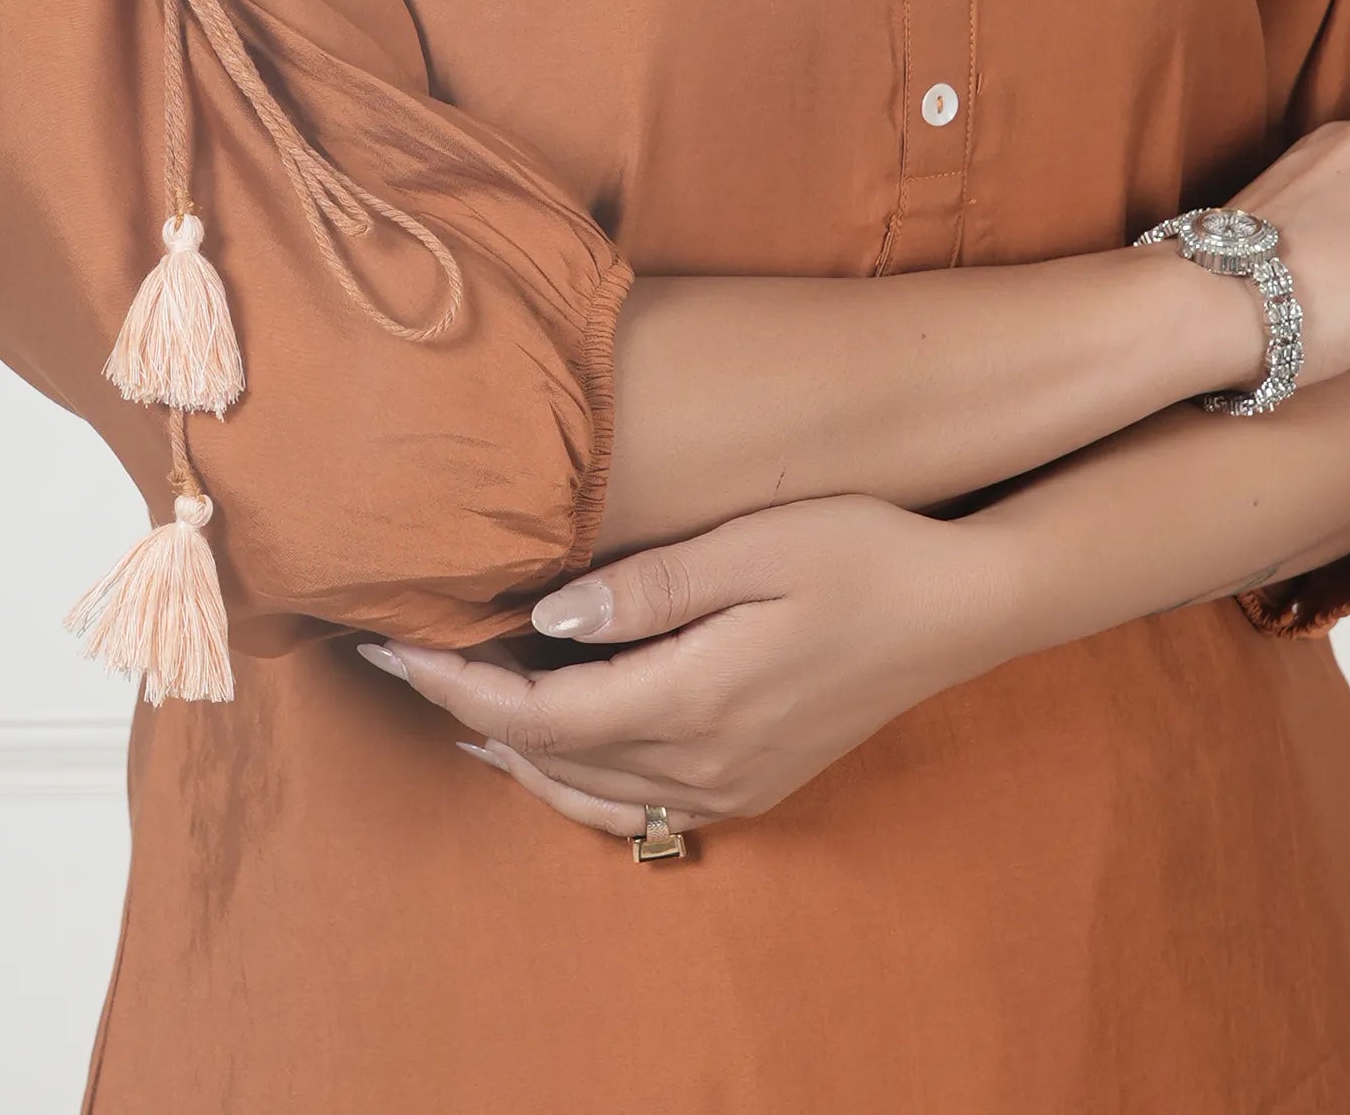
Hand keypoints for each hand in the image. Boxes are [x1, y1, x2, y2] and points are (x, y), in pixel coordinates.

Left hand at [352, 493, 987, 841]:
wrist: (962, 607)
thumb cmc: (861, 551)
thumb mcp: (755, 546)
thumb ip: (649, 586)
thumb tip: (546, 612)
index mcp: (695, 699)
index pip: (537, 710)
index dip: (452, 682)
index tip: (388, 642)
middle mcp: (704, 761)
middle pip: (550, 755)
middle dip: (465, 711)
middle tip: (399, 658)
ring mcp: (731, 784)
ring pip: (587, 790)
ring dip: (513, 750)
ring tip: (453, 703)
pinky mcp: (753, 783)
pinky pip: (635, 804)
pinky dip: (572, 779)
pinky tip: (547, 747)